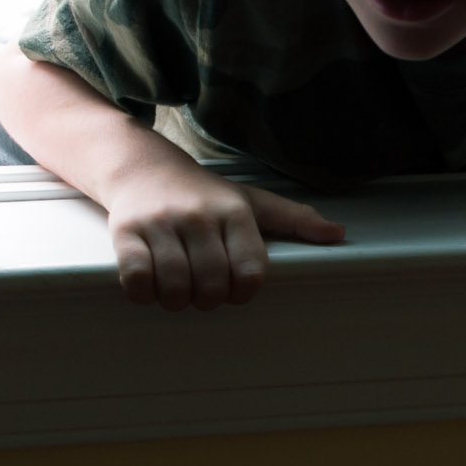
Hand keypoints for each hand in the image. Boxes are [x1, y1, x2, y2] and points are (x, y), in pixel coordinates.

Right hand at [108, 166, 345, 309]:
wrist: (140, 165)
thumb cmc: (201, 192)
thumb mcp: (250, 200)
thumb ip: (293, 219)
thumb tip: (338, 234)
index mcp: (234, 212)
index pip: (250, 272)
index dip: (242, 292)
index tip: (233, 288)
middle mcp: (199, 216)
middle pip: (211, 285)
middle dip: (207, 300)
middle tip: (200, 291)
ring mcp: (161, 223)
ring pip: (174, 287)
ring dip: (175, 300)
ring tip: (176, 289)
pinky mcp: (127, 232)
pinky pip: (137, 280)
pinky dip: (143, 293)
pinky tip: (149, 285)